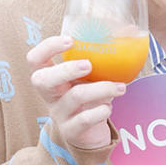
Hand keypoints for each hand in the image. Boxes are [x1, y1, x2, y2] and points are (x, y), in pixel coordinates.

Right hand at [27, 35, 126, 151]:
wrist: (88, 136)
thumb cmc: (89, 100)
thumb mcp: (89, 79)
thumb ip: (102, 59)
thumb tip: (131, 28)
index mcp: (50, 78)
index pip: (34, 60)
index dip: (47, 47)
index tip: (71, 40)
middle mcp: (50, 95)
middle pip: (41, 80)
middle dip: (65, 69)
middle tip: (88, 64)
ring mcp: (59, 114)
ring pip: (75, 97)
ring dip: (101, 89)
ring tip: (120, 87)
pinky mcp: (72, 131)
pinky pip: (84, 119)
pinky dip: (101, 111)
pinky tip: (109, 107)